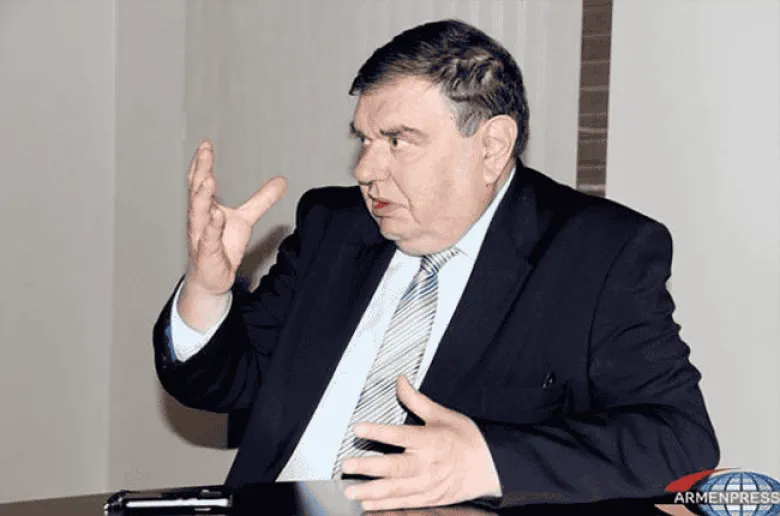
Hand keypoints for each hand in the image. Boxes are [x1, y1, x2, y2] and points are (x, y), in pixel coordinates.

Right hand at [180, 140, 286, 327]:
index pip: (200, 182)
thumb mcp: (245, 219)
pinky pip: (207, 239)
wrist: (213, 279)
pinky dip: (211, 227)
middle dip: (200, 171)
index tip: (206, 144)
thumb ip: (261, 200)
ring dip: (202, 196)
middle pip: (197, 192)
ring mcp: (200, 236)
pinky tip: (216, 216)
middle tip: (204, 152)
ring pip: (197, 214)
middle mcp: (198, 219)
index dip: (202, 164)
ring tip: (208, 179)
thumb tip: (281, 181)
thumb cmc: (222, 246)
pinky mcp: (207, 254)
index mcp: (205, 208)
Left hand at [342, 376, 501, 510]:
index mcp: (429, 440)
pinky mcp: (428, 498)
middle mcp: (426, 464)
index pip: (399, 435)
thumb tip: (401, 382)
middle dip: (368, 467)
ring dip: (371, 491)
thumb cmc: (466, 440)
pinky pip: (404, 503)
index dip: (377, 432)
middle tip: (348, 464)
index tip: (358, 429)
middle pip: (394, 466)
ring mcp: (427, 484)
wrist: (489, 467)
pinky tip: (368, 503)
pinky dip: (385, 504)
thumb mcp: (443, 415)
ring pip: (396, 489)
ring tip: (351, 490)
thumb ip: (417, 400)